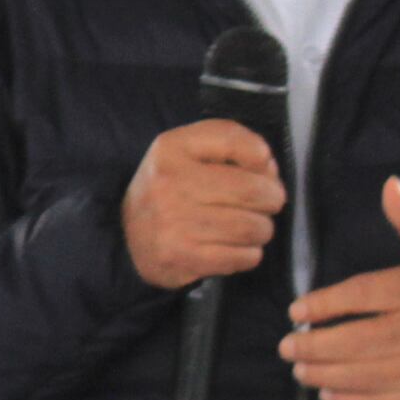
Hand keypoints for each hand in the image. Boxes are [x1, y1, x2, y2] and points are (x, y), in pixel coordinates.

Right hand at [123, 119, 283, 290]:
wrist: (128, 235)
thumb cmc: (172, 187)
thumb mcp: (190, 148)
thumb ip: (232, 141)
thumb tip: (267, 163)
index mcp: (171, 149)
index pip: (235, 142)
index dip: (263, 160)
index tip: (262, 171)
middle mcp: (169, 185)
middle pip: (254, 191)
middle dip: (272, 199)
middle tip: (265, 204)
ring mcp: (173, 225)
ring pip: (253, 228)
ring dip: (261, 228)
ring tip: (248, 226)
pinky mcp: (181, 259)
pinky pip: (244, 257)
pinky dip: (249, 253)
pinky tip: (234, 247)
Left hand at [279, 178, 399, 399]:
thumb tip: (389, 185)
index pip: (362, 295)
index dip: (324, 304)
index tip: (297, 310)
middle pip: (356, 340)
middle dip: (314, 346)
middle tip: (287, 346)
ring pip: (365, 375)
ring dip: (325, 375)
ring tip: (301, 370)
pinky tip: (329, 394)